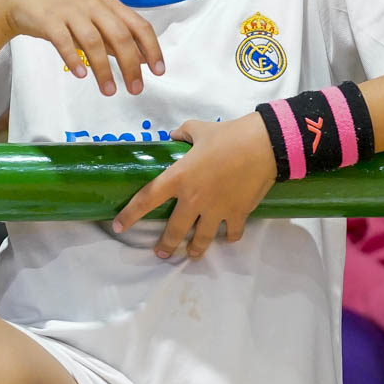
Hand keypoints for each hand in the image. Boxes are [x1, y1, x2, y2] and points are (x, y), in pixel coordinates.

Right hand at [0, 0, 164, 96]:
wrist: (25, 0)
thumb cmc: (65, 12)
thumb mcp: (96, 20)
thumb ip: (117, 38)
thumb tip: (143, 59)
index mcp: (110, 6)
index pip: (139, 26)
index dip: (152, 48)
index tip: (158, 71)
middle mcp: (94, 7)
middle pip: (120, 36)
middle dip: (130, 65)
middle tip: (135, 89)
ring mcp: (71, 13)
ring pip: (94, 41)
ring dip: (104, 69)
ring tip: (109, 91)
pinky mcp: (50, 21)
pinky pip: (64, 41)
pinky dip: (73, 58)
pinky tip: (81, 75)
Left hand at [112, 115, 276, 258]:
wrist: (263, 145)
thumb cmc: (227, 135)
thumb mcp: (197, 128)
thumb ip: (182, 133)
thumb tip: (176, 135)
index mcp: (178, 178)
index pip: (147, 199)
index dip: (130, 214)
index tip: (119, 226)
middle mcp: (193, 199)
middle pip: (174, 230)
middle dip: (166, 245)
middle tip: (160, 253)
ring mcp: (216, 209)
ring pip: (201, 238)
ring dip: (195, 250)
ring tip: (191, 255)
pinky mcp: (238, 214)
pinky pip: (231, 233)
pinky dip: (229, 237)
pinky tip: (227, 238)